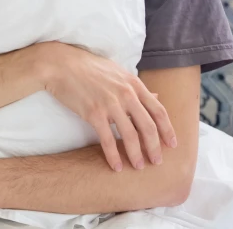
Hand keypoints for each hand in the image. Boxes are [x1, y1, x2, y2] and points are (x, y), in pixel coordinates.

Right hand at [38, 42, 176, 171]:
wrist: (60, 65)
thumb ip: (136, 86)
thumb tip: (157, 96)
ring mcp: (110, 104)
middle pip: (148, 127)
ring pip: (130, 136)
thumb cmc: (87, 66)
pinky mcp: (93, 113)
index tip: (172, 145)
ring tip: (138, 166)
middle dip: (155, 147)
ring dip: (136, 154)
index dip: (168, 130)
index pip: (159, 110)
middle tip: (157, 161)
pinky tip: (116, 166)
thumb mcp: (117, 72)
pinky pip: (107, 139)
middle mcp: (126, 94)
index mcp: (134, 83)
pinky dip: (113, 155)